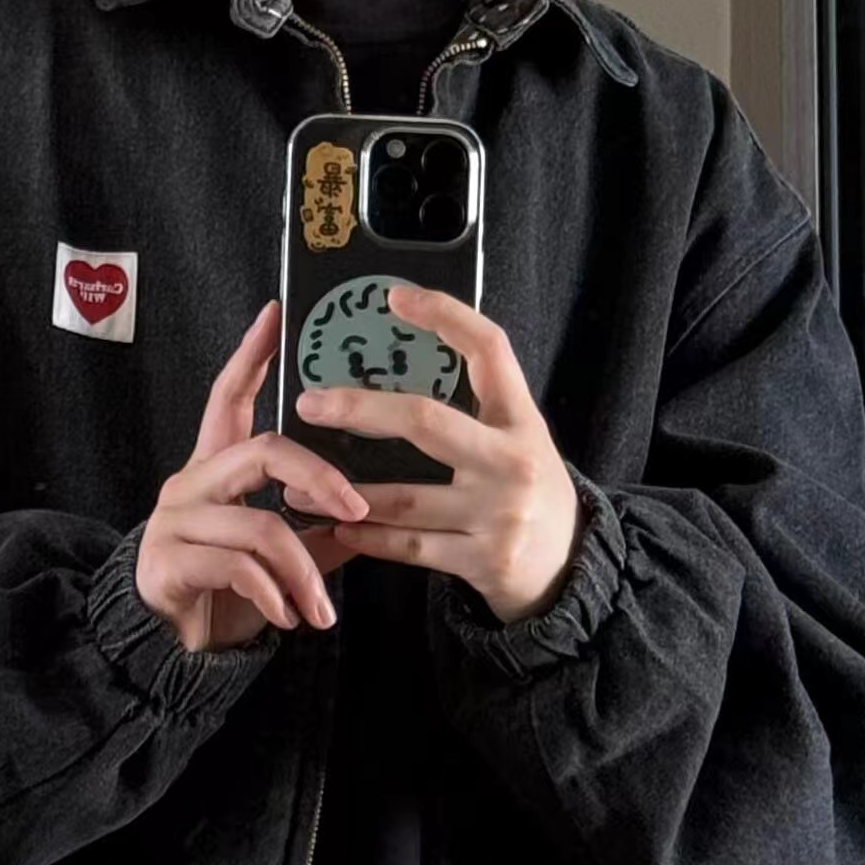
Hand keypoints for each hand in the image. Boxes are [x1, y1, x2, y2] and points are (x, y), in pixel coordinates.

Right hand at [137, 299, 370, 652]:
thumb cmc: (217, 598)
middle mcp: (191, 484)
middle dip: (322, 478)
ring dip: (303, 572)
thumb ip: (314, 535)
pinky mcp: (169, 562)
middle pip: (266, 452)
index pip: (230, 400)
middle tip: (359, 511)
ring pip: (260, 524)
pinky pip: (238, 567)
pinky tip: (287, 618)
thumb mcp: (274, 564)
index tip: (275, 316)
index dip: (250, 357)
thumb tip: (366, 520)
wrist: (162, 651)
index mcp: (214, 472)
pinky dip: (274, 595)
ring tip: (322, 612)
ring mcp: (177, 522)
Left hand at [293, 284, 584, 624]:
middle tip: (309, 404)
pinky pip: (410, 547)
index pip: (488, 349)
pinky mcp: (482, 560)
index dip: (444, 316)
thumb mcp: (519, 438)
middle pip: (425, 422)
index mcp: (521, 418)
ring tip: (296, 487)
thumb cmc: (527, 491)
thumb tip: (399, 366)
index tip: (395, 298)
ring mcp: (497, 513)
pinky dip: (369, 537)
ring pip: (405, 498)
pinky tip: (338, 527)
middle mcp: (512, 461)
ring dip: (343, 492)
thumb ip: (476, 409)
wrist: (568, 566)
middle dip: (360, 410)